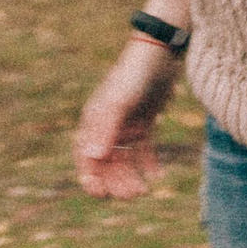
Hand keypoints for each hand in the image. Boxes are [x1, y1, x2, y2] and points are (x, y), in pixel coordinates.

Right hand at [75, 40, 181, 199]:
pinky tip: (157, 174)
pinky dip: (148, 163)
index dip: (90, 178)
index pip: (86, 157)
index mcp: (94, 121)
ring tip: (145, 190)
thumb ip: (105, 130)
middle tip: (133, 195)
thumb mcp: (119, 103)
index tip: (101, 195)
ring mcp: (126, 123)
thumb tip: (92, 159)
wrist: (160, 52)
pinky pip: (143, 148)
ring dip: (131, 176)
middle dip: (116, 181)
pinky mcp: (144, 120)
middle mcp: (107, 125)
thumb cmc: (135, 75)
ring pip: (124, 158)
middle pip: (106, 162)